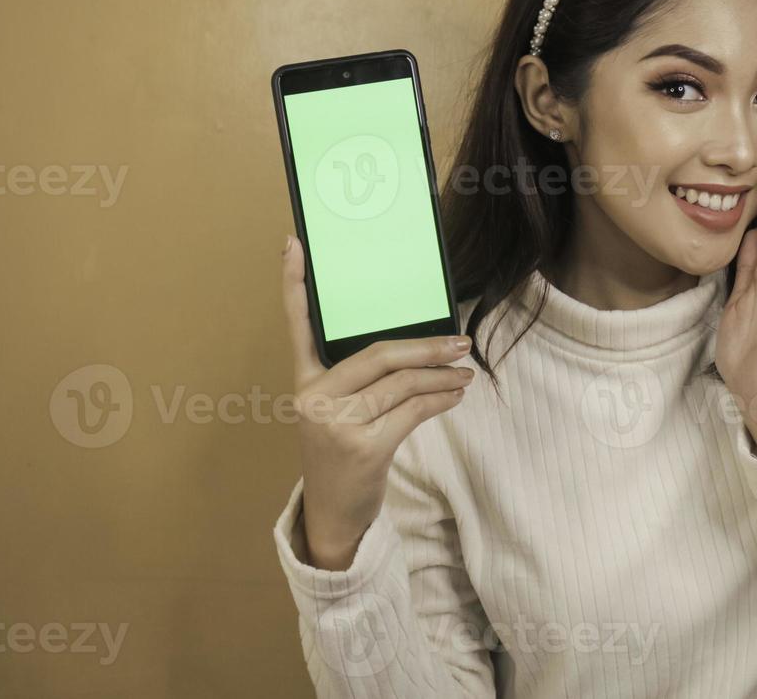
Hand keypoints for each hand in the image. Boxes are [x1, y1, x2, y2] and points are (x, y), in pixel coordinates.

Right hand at [280, 235, 475, 569]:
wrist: (333, 513)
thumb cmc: (342, 452)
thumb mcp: (338, 412)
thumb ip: (360, 379)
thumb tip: (416, 345)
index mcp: (304, 382)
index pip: (296, 325)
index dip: (293, 284)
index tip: (294, 243)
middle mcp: (315, 399)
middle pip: (379, 354)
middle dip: (427, 346)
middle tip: (460, 340)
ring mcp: (337, 424)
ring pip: (404, 383)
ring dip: (443, 377)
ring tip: (464, 373)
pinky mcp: (364, 448)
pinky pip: (414, 411)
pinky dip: (441, 400)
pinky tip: (455, 395)